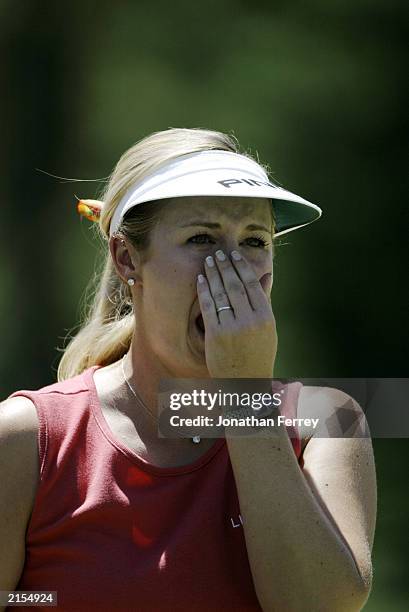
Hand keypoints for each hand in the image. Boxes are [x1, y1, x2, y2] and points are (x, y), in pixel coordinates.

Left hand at [196, 249, 276, 377]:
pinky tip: (201, 279)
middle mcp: (250, 321)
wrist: (246, 382)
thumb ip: (264, 300)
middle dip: (226, 266)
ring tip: (209, 261)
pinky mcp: (216, 335)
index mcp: (266, 318)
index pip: (252, 285)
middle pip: (235, 285)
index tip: (234, 255)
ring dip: (213, 274)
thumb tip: (266, 275)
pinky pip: (208, 307)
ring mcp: (232, 328)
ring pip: (221, 294)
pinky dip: (204, 291)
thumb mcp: (268, 328)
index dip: (242, 267)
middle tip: (218, 253)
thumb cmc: (258, 354)